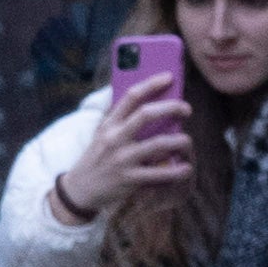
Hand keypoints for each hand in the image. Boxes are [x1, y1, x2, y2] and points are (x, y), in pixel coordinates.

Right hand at [58, 94, 186, 228]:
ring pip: (159, 144)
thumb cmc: (98, 158)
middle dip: (171, 108)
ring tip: (187, 141)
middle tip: (186, 108)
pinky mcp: (130, 180)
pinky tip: (186, 168)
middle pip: (146, 115)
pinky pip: (161, 174)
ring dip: (181, 141)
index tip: (168, 77)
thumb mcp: (102, 135)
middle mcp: (115, 139)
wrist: (80, 189)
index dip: (151, 84)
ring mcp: (123, 159)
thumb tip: (149, 103)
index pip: (130, 97)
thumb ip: (121, 120)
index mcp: (109, 124)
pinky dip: (178, 170)